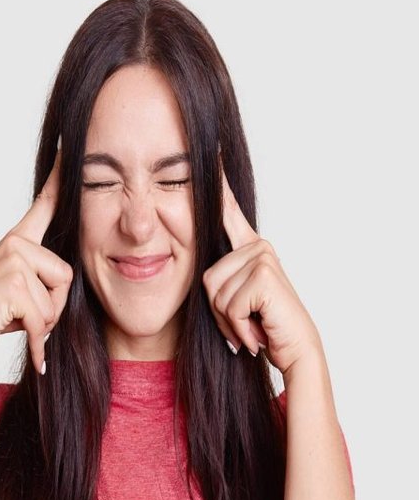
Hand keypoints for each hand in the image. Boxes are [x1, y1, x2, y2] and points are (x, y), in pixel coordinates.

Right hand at [0, 144, 72, 372]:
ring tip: (16, 323)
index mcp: (17, 242)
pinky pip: (45, 316)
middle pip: (66, 275)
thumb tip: (67, 283)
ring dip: (44, 323)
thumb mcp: (19, 291)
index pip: (45, 205)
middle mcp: (15, 243)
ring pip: (58, 298)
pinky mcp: (14, 281)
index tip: (69, 149)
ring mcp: (13, 259)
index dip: (60, 179)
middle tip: (26, 316)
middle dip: (55, 307)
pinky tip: (29, 349)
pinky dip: (38, 340)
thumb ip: (39, 278)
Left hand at [202, 154, 322, 374]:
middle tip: (245, 323)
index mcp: (249, 248)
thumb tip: (203, 273)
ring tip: (253, 326)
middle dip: (219, 312)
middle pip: (205, 277)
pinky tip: (258, 330)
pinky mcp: (264, 273)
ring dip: (229, 322)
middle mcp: (257, 246)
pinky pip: (228, 305)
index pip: (228, 211)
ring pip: (215, 293)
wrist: (296, 350)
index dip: (218, 183)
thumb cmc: (265, 328)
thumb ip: (221, 282)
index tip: (211, 149)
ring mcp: (262, 256)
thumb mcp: (236, 302)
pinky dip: (238, 327)